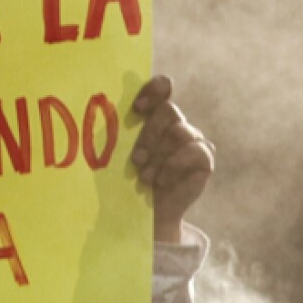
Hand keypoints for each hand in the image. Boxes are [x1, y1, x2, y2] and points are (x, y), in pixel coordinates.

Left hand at [126, 76, 213, 244]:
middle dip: (150, 135)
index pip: (162, 87)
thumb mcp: (113, 155)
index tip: (137, 108)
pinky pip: (195, 151)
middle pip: (169, 111)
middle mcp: (175, 123)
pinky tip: (161, 181)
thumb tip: (98, 108)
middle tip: (136, 159)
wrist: (141, 215)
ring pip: (180, 132)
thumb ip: (112, 132)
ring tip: (144, 177)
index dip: (154, 90)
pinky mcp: (204, 158)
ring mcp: (192, 139)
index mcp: (153, 115)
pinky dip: (174, 166)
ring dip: (159, 156)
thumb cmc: (122, 181)